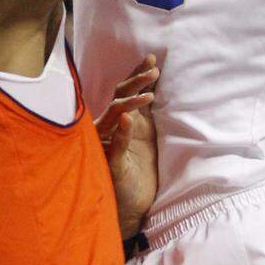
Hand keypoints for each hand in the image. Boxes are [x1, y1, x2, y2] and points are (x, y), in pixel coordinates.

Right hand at [96, 55, 159, 238]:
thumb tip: (154, 88)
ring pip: (115, 116)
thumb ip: (146, 115)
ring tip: (149, 94)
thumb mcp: (147, 138)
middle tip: (154, 71)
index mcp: (126, 121)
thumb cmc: (139, 173)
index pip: (128, 91)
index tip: (151, 58)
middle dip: (136, 82)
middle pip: (120, 97)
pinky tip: (127, 119)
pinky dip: (121, 132)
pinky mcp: (111, 162)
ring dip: (131, 102)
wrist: (132, 206)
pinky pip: (114, 145)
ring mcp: (109, 144)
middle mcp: (114, 128)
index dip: (137, 74)